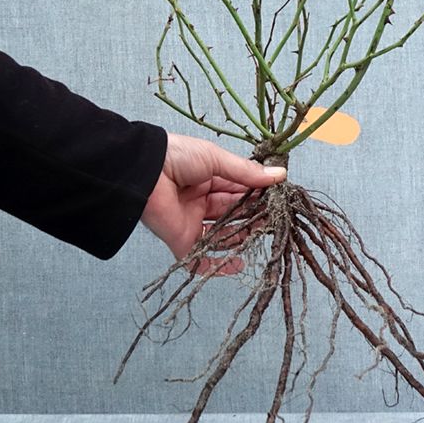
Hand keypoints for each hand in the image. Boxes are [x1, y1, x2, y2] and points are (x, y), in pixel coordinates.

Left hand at [140, 133, 286, 274]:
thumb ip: (247, 172)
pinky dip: (219, 265)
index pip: (241, 189)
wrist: (143, 171)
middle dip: (255, 214)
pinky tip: (240, 263)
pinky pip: (201, 259)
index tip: (280, 197)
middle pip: (235, 212)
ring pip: (224, 234)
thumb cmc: (177, 157)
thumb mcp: (216, 159)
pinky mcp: (182, 241)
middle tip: (276, 216)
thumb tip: (280, 176)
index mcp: (210, 178)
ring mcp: (193, 222)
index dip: (260, 194)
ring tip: (263, 232)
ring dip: (244, 235)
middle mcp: (202, 201)